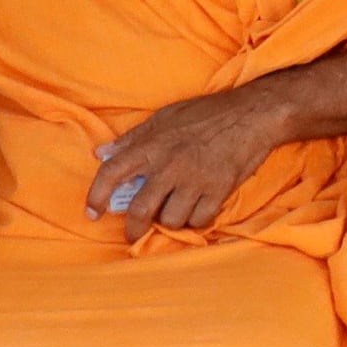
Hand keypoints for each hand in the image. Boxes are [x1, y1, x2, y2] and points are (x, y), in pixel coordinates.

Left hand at [88, 87, 288, 232]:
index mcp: (153, 144)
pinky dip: (196, 220)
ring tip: (175, 210)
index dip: (96, 195)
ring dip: (170, 220)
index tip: (92, 212)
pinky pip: (199, 220)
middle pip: (141, 210)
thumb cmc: (207, 113)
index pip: (112, 172)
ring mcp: (196, 179)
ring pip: (171, 219)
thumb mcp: (165, 116)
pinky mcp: (219, 190)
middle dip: (133, 228)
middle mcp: (171, 164)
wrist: (253, 114)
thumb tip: (100, 153)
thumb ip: (133, 138)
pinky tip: (198, 210)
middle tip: (134, 233)